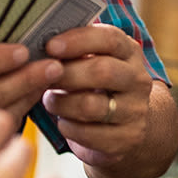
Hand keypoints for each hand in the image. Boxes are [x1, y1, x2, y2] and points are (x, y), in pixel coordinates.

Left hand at [40, 24, 153, 167]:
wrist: (128, 123)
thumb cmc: (98, 85)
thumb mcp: (95, 60)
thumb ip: (76, 48)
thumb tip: (40, 39)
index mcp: (129, 52)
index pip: (109, 38)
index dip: (78, 40)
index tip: (50, 46)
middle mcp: (138, 80)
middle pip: (102, 71)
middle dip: (66, 74)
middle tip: (43, 76)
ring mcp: (135, 111)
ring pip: (91, 106)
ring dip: (61, 103)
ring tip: (49, 100)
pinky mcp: (127, 139)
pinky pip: (88, 134)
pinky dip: (67, 127)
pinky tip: (63, 121)